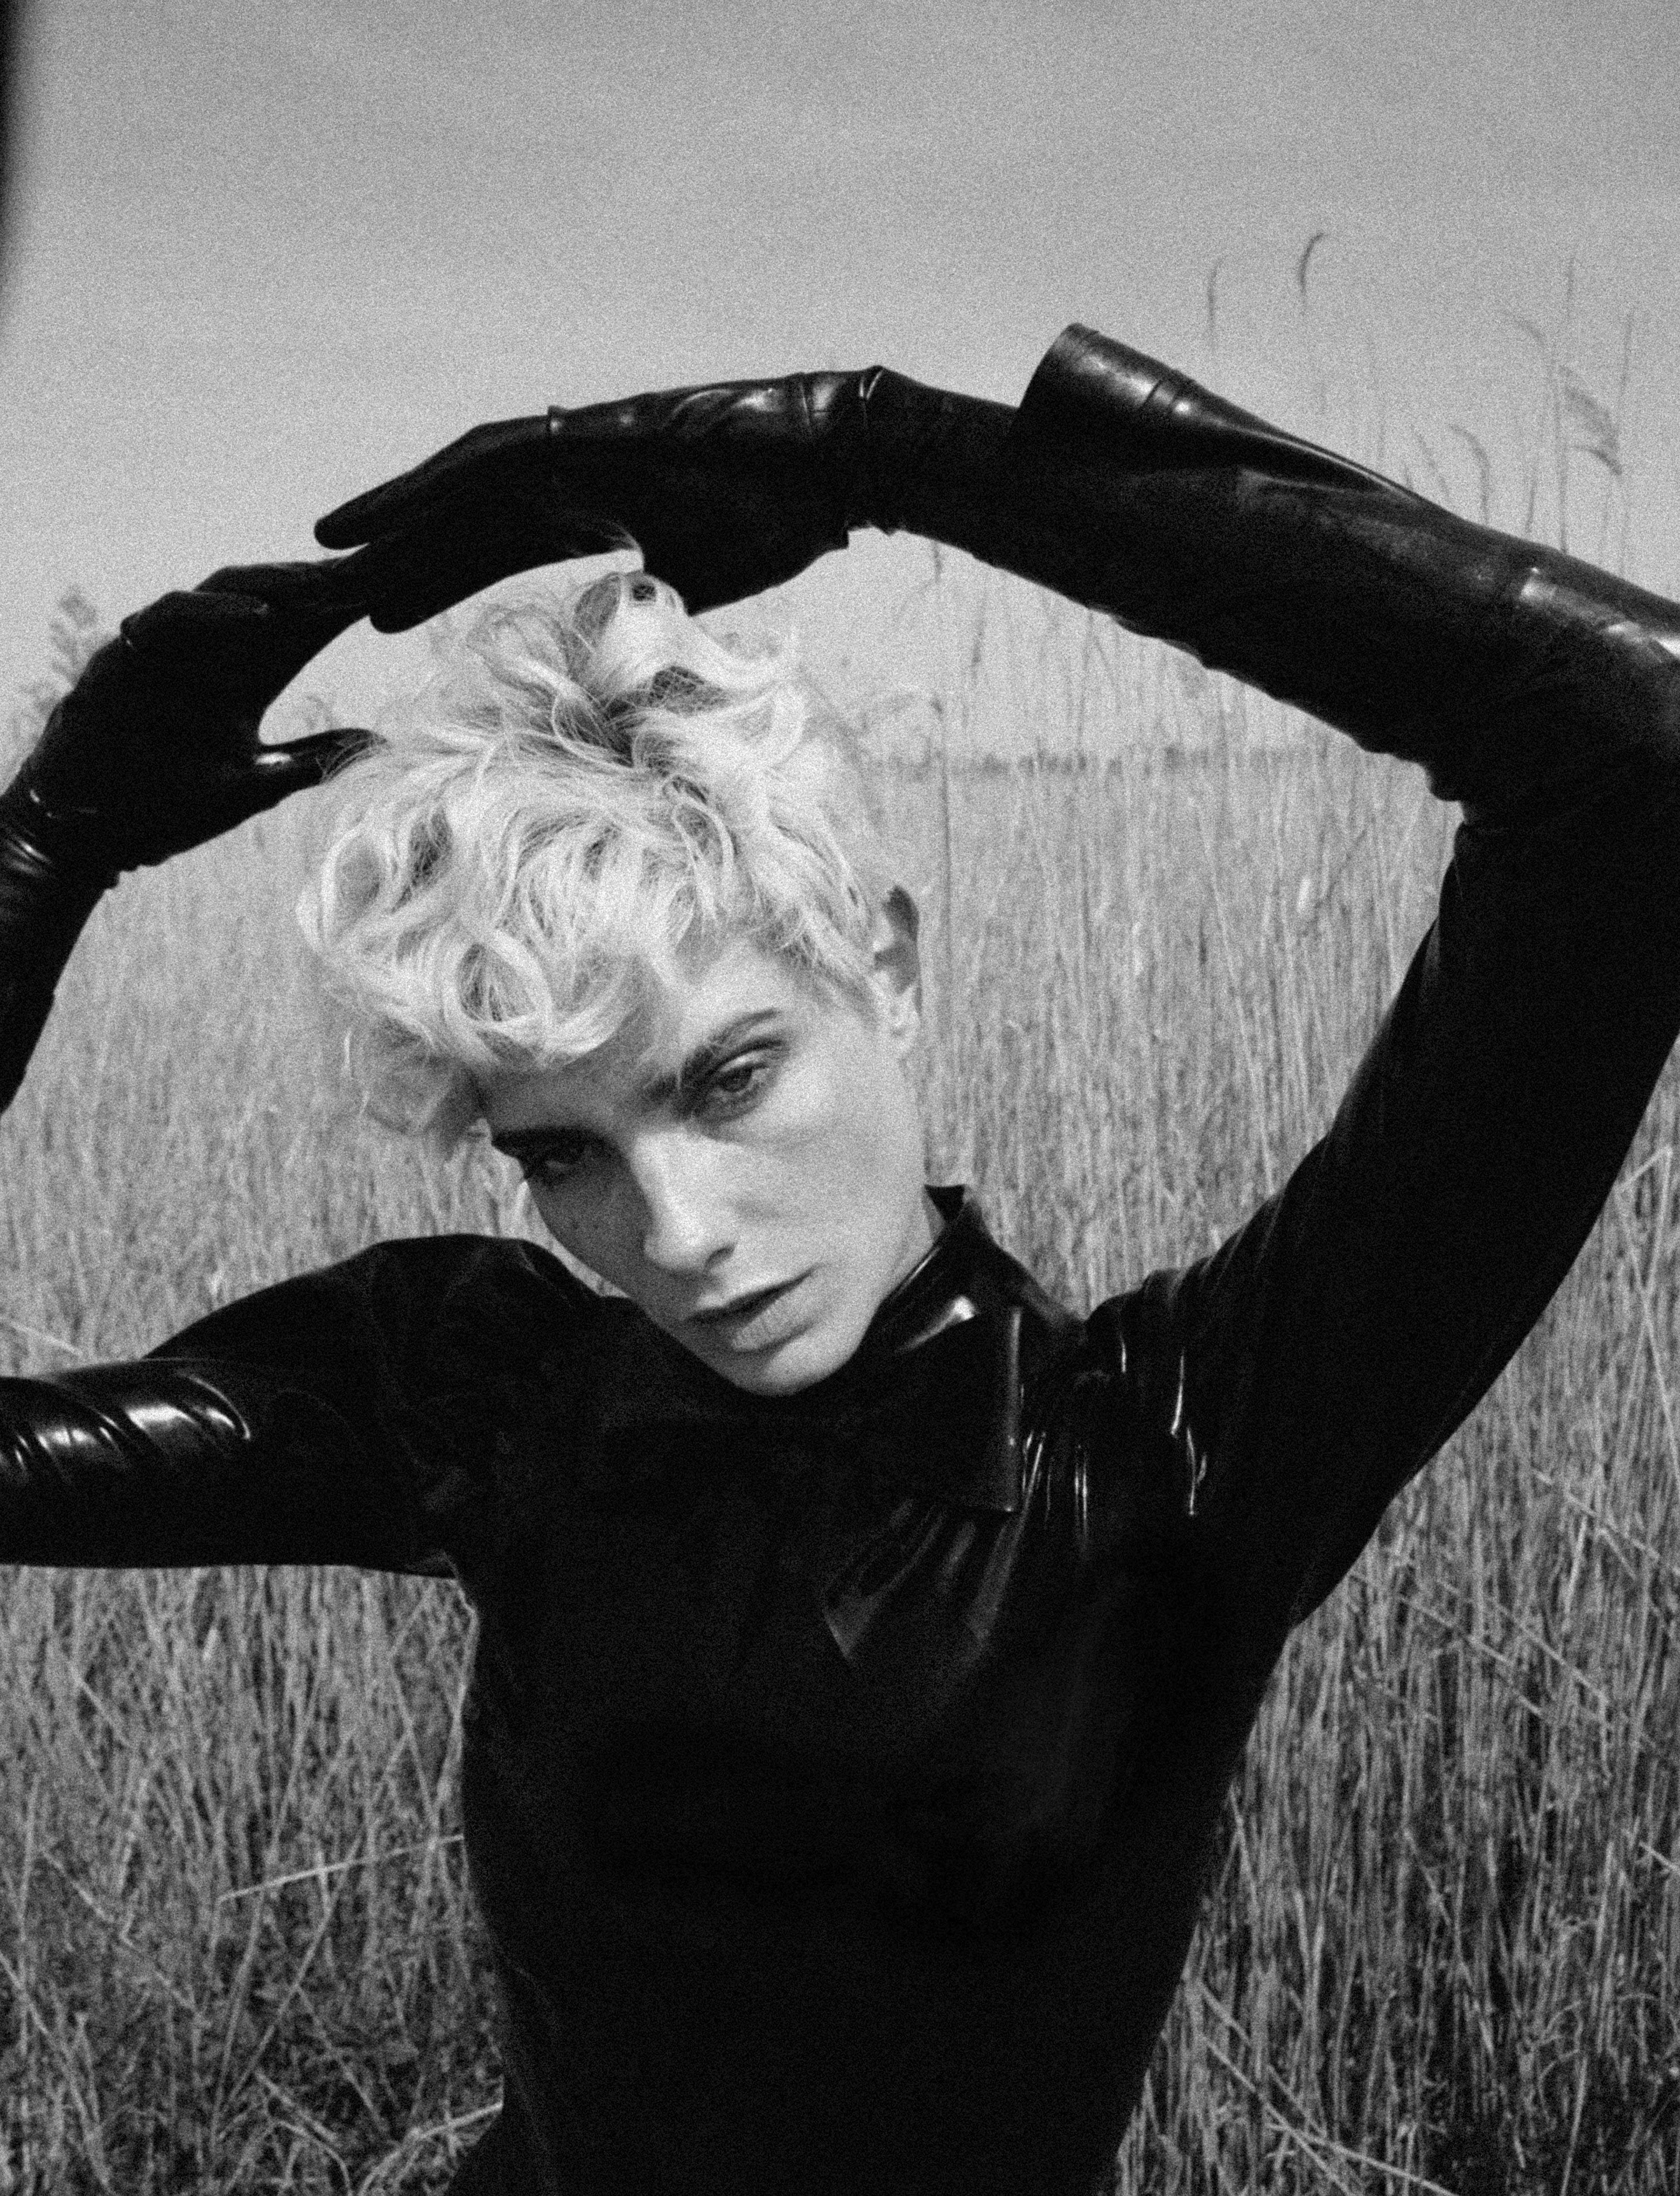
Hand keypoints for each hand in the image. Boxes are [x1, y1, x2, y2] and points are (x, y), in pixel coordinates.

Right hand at [4, 560, 371, 877]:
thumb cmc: (170, 807)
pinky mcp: (128, 656)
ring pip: (225, 593)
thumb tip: (379, 744)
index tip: (399, 587)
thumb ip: (311, 758)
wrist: (96, 833)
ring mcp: (169, 648)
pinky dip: (215, 614)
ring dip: (276, 584)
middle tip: (377, 561)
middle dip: (322, 579)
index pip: (306, 626)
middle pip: (273, 597)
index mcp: (247, 675)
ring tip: (327, 581)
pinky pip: (172, 617)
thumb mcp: (257, 783)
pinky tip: (260, 617)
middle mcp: (211, 652)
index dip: (348, 604)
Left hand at [313, 373, 872, 628]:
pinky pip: (489, 464)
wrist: (826, 471)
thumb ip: (640, 610)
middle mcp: (565, 476)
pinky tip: (383, 513)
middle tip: (319, 585)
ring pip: (458, 487)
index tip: (378, 612)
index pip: (489, 550)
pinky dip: (432, 488)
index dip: (433, 579)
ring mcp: (570, 449)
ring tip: (324, 543)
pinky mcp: (582, 437)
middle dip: (392, 553)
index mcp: (587, 512)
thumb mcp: (692, 588)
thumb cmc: (776, 523)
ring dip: (391, 515)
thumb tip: (609, 652)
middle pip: (459, 520)